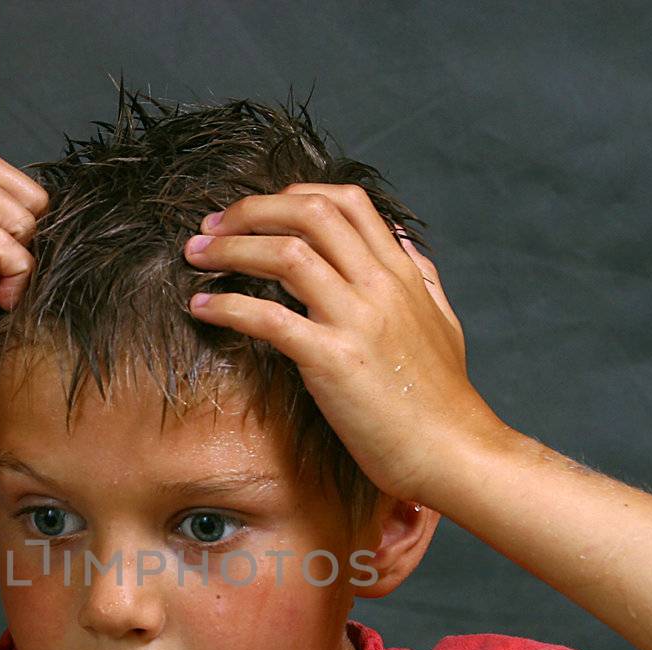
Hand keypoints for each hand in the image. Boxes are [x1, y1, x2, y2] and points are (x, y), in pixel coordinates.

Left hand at [183, 183, 505, 502]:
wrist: (456, 453)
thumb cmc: (445, 401)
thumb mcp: (443, 323)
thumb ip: (422, 278)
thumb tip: (402, 242)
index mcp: (401, 274)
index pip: (347, 202)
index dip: (293, 194)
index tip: (258, 211)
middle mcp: (380, 286)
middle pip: (309, 212)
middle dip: (251, 209)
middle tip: (211, 225)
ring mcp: (357, 320)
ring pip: (285, 253)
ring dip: (230, 248)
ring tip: (196, 256)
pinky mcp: (333, 361)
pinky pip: (269, 317)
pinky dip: (227, 305)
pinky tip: (202, 307)